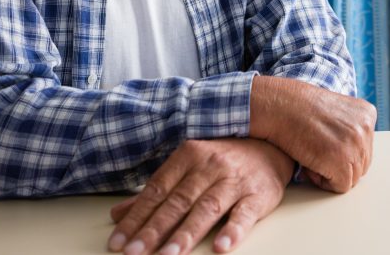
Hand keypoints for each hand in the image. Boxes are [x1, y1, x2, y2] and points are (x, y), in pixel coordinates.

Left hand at [107, 138, 292, 254]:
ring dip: (186, 233)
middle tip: (135, 253)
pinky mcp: (258, 194)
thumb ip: (156, 192)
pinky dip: (233, 230)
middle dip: (155, 229)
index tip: (119, 242)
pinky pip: (244, 214)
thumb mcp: (188, 167)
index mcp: (188, 156)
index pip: (157, 191)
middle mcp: (210, 166)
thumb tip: (118, 215)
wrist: (271, 146)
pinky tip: (221, 246)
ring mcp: (234, 180)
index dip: (137, 218)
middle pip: (178, 201)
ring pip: (207, 208)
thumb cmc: (224, 160)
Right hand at [249, 75, 376, 192]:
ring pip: (352, 178)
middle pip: (361, 165)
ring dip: (329, 173)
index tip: (322, 142)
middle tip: (315, 151)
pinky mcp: (342, 161)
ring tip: (311, 155)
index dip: (341, 152)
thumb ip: (350, 130)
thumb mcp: (336, 112)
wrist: (280, 106)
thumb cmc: (300, 110)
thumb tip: (355, 156)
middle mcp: (366, 128)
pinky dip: (322, 181)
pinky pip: (340, 187)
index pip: (364, 149)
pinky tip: (308, 164)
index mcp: (368, 114)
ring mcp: (356, 144)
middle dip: (338, 165)